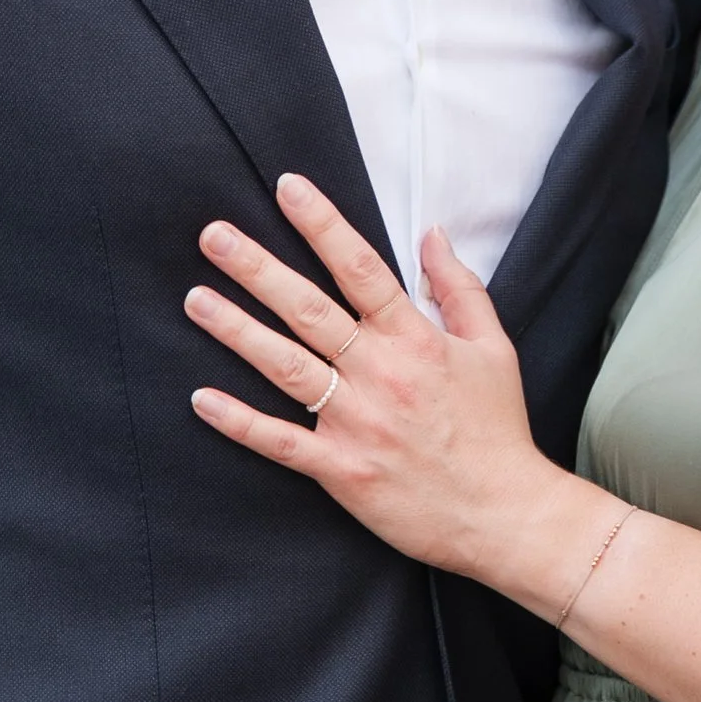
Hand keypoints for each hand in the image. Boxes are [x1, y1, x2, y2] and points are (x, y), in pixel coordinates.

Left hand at [187, 177, 605, 613]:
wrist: (504, 514)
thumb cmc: (498, 429)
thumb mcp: (493, 348)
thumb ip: (460, 288)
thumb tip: (433, 233)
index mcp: (416, 340)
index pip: (361, 268)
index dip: (322, 224)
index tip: (287, 187)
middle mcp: (381, 374)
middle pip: (309, 309)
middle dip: (257, 268)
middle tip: (212, 235)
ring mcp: (357, 423)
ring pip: (286, 366)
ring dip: (237, 330)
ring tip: (196, 298)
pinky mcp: (342, 470)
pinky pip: (282, 442)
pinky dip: (240, 421)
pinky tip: (202, 398)